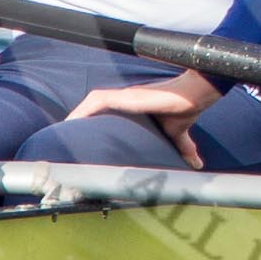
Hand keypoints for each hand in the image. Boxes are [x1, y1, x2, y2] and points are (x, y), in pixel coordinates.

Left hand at [64, 68, 223, 168]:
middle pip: (95, 107)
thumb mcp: (178, 134)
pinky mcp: (128, 96)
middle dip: (79, 119)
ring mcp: (126, 96)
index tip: (81, 139)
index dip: (91, 122)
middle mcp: (127, 99)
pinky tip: (74, 119)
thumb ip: (183, 148)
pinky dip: (85, 109)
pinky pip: (99, 100)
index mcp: (134, 108)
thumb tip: (196, 164)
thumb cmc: (185, 109)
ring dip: (78, 114)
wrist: (194, 95)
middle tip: (66, 137)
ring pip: (93, 102)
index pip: (106, 112)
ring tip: (65, 130)